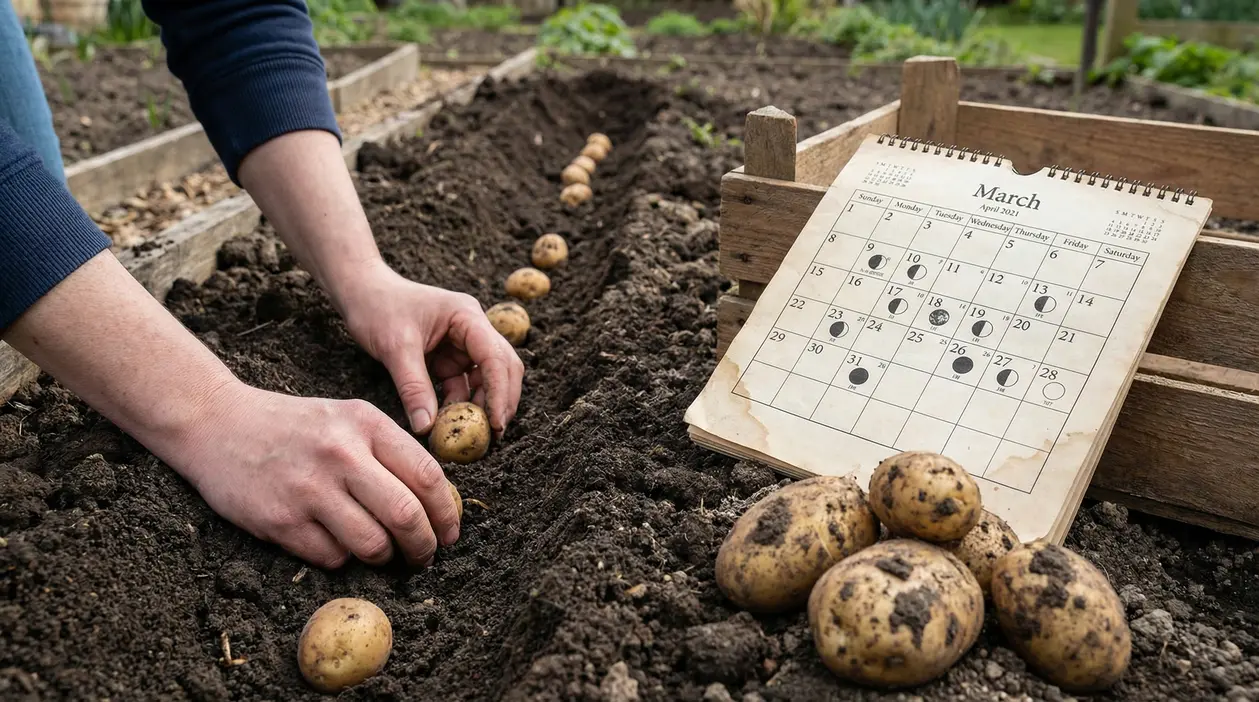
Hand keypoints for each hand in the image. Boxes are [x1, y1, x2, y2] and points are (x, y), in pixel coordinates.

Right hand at [178, 382, 460, 568]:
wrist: (217, 422)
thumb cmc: (295, 426)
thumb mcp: (348, 418)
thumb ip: (390, 451)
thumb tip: (436, 504)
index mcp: (366, 423)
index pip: (428, 475)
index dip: (447, 512)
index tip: (449, 532)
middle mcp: (341, 453)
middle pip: (406, 515)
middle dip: (424, 545)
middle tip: (424, 557)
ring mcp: (309, 488)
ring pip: (372, 544)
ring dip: (384, 558)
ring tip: (381, 553)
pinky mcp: (280, 519)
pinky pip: (332, 557)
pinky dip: (341, 558)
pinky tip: (333, 542)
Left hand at [334, 263, 524, 435]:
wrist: (360, 292)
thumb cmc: (378, 307)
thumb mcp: (395, 347)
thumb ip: (413, 387)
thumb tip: (427, 427)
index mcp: (467, 317)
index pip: (495, 357)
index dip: (500, 391)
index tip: (496, 423)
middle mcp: (472, 329)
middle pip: (503, 368)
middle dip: (500, 400)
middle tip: (494, 434)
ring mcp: (462, 344)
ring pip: (486, 380)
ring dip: (480, 406)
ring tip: (468, 434)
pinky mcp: (449, 358)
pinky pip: (463, 385)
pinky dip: (459, 404)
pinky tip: (447, 422)